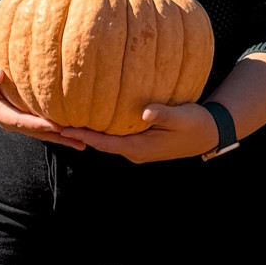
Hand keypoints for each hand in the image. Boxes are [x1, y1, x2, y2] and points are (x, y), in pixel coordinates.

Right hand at [0, 55, 87, 147]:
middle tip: (78, 139)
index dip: (38, 125)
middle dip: (56, 137)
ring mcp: (19, 120)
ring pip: (43, 132)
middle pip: (36, 132)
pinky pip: (44, 125)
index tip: (56, 126)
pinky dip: (59, 129)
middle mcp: (10, 121)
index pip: (21, 122)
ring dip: (62, 137)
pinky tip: (76, 131)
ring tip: (83, 142)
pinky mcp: (26, 116)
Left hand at [65, 102, 219, 163]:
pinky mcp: (141, 141)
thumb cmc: (195, 124)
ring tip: (67, 119)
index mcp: (140, 148)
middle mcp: (135, 151)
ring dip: (89, 132)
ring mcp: (138, 148)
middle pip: (101, 144)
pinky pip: (116, 136)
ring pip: (107, 140)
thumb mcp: (182, 117)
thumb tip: (145, 113)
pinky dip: (102, 128)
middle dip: (80, 135)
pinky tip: (92, 115)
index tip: (63, 129)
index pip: (105, 144)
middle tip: (56, 122)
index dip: (84, 137)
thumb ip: (163, 114)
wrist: (209, 133)